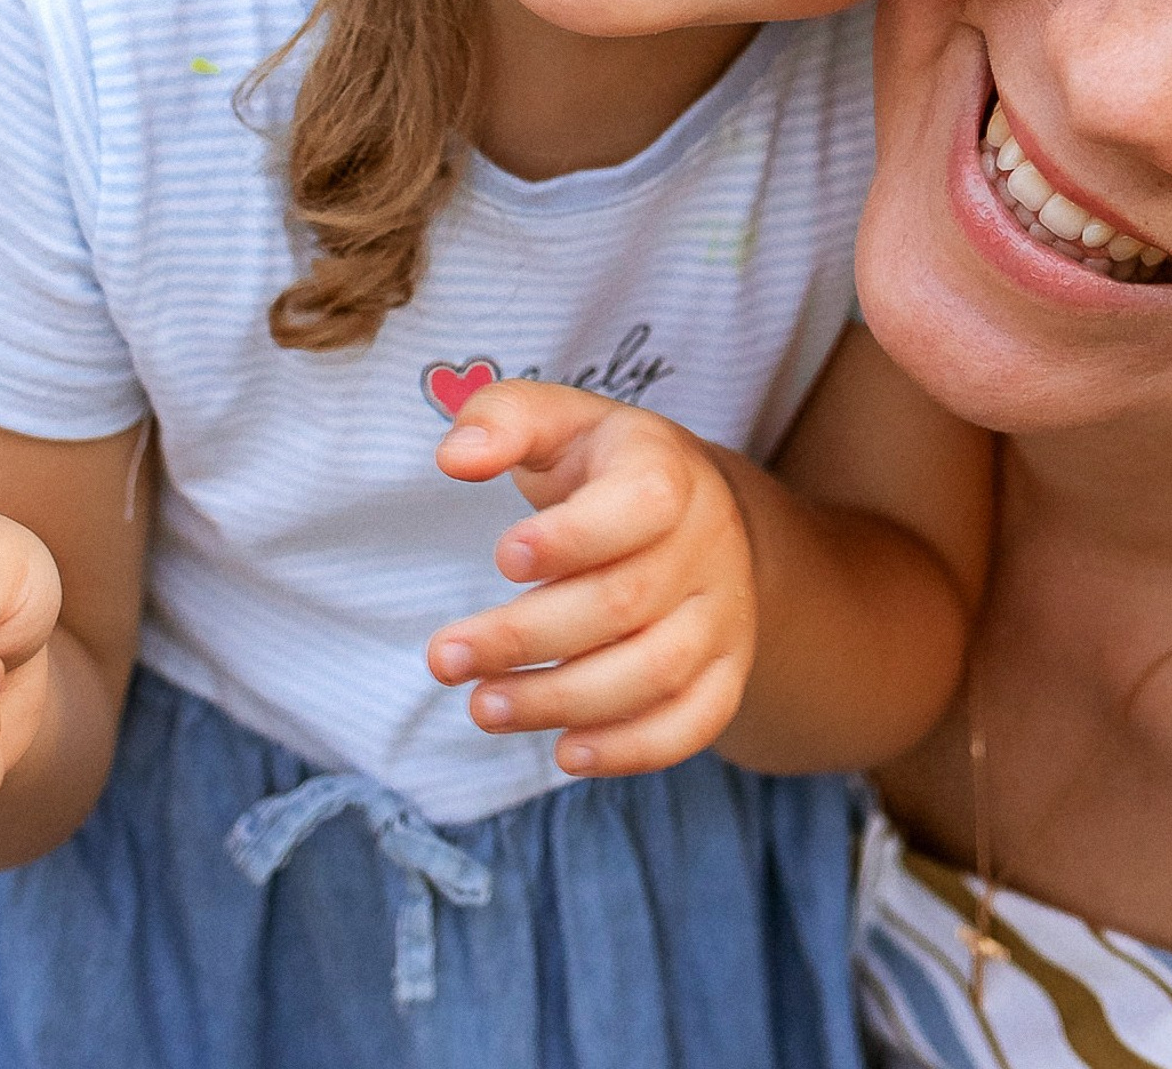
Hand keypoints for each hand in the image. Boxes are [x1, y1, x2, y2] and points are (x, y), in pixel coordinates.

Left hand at [427, 381, 755, 776]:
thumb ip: (503, 419)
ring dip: (562, 701)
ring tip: (483, 706)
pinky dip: (632, 748)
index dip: (574, 537)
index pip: (644, 503)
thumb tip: (455, 457)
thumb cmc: (603, 469)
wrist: (692, 511)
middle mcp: (710, 542)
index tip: (503, 557)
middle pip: (626, 602)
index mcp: (670, 471)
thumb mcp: (558, 422)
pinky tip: (565, 751)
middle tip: (444, 658)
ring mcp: (724, 611)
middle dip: (525, 638)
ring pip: (656, 671)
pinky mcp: (727, 668)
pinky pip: (695, 721)